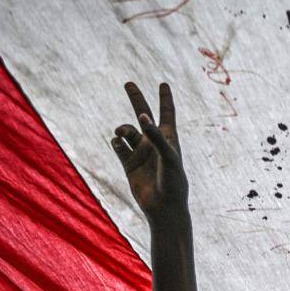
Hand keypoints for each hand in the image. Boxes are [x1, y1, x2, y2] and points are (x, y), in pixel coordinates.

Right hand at [110, 82, 186, 220]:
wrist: (164, 207)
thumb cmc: (173, 182)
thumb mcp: (169, 157)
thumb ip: (156, 137)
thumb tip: (143, 117)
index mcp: (168, 139)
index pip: (167, 113)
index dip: (165, 99)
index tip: (163, 84)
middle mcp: (154, 143)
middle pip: (143, 115)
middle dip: (136, 99)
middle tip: (128, 83)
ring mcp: (141, 153)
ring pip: (127, 131)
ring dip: (123, 128)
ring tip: (121, 133)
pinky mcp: (129, 164)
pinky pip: (119, 146)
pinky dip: (116, 142)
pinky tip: (117, 143)